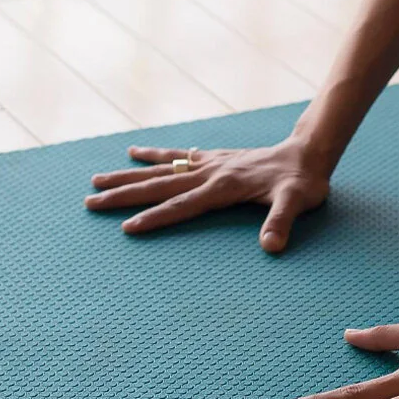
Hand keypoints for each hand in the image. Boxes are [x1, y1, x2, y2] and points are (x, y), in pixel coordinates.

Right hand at [85, 138, 330, 252]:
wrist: (308, 153)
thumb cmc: (302, 182)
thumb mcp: (297, 202)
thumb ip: (281, 223)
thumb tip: (271, 247)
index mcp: (224, 187)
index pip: (182, 205)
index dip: (154, 217)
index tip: (127, 227)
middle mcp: (210, 173)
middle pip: (159, 185)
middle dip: (123, 195)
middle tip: (90, 203)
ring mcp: (209, 163)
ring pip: (160, 170)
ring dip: (128, 176)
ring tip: (97, 180)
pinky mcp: (213, 158)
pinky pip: (177, 155)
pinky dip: (155, 154)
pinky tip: (134, 151)